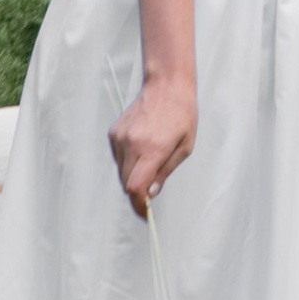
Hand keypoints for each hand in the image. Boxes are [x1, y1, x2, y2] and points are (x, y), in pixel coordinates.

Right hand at [111, 72, 196, 212]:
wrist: (166, 85)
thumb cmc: (181, 114)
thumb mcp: (185, 147)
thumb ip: (165, 172)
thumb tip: (151, 193)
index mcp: (152, 149)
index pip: (135, 187)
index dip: (139, 205)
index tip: (145, 214)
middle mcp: (132, 144)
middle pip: (126, 183)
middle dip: (138, 192)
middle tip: (150, 192)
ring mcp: (120, 138)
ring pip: (121, 171)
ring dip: (133, 174)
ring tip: (151, 158)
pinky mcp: (113, 133)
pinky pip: (118, 157)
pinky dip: (128, 160)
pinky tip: (142, 146)